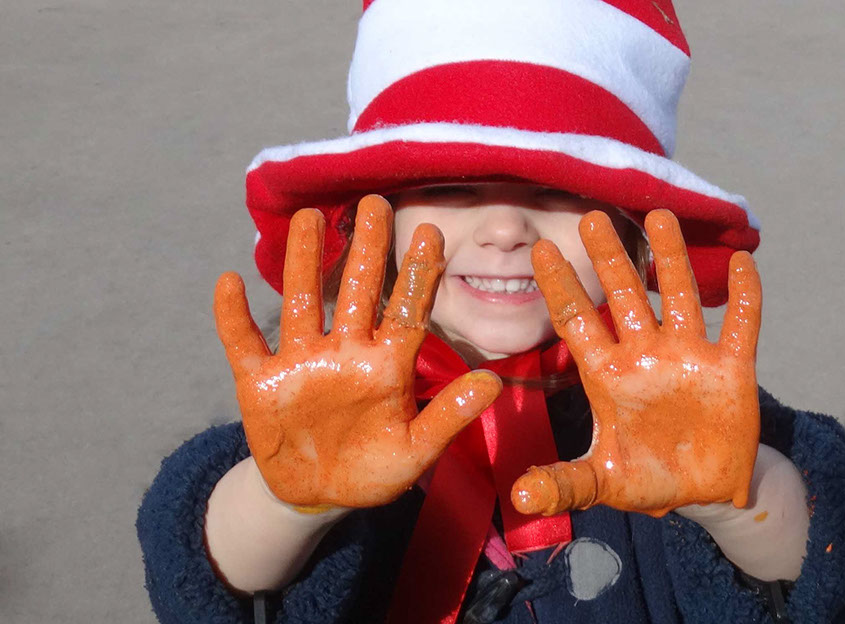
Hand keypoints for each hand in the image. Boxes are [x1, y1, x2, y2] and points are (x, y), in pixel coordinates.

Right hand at [214, 196, 501, 508]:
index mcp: (386, 366)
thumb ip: (449, 417)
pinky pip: (242, 343)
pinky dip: (232, 317)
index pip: (405, 312)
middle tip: (374, 203)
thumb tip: (494, 384)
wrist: (317, 494)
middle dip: (366, 249)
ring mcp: (301, 362)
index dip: (417, 274)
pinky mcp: (259, 381)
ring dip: (302, 262)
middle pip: (356, 291)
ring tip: (308, 217)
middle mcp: (345, 352)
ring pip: (301, 302)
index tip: (430, 232)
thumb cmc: (374, 469)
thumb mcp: (415, 451)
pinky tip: (229, 282)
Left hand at [511, 210, 760, 516]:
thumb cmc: (646, 478)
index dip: (560, 287)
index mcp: (609, 375)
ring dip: (671, 259)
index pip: (578, 322)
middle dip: (609, 258)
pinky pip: (742, 326)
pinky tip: (743, 261)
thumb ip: (563, 484)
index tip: (539, 249)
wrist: (703, 491)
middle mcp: (646, 355)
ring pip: (678, 297)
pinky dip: (746, 297)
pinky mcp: (732, 369)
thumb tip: (517, 498)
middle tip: (590, 217)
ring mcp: (689, 357)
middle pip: (623, 297)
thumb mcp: (603, 483)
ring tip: (660, 216)